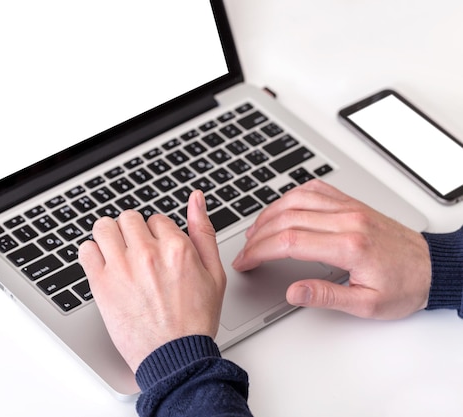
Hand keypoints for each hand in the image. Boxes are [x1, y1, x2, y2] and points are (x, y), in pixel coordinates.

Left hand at [79, 190, 225, 371]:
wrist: (175, 357)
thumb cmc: (195, 321)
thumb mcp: (213, 273)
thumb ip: (203, 232)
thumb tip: (196, 199)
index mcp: (176, 248)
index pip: (156, 219)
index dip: (156, 234)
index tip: (156, 251)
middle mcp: (148, 253)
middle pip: (129, 218)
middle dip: (133, 232)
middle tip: (136, 253)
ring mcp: (122, 267)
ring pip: (104, 227)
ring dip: (110, 237)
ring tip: (117, 255)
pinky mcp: (102, 284)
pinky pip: (85, 250)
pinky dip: (91, 254)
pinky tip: (103, 266)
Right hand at [232, 179, 430, 319]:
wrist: (433, 268)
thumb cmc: (404, 286)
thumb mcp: (367, 304)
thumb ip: (326, 296)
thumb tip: (293, 292)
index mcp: (350, 246)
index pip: (290, 241)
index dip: (260, 251)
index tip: (246, 261)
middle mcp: (347, 220)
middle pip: (286, 219)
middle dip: (257, 237)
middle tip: (244, 253)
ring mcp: (349, 208)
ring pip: (295, 200)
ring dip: (268, 214)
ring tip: (254, 232)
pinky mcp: (351, 203)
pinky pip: (314, 190)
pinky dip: (290, 197)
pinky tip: (280, 208)